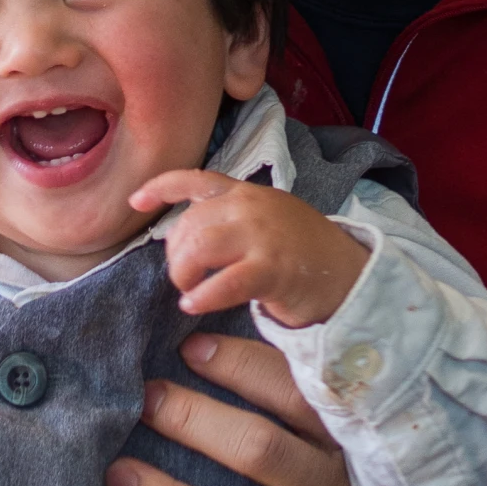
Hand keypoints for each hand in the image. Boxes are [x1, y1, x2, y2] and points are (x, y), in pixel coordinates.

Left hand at [106, 334, 486, 485]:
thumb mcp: (372, 459)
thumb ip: (321, 418)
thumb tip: (233, 353)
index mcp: (354, 452)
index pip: (298, 396)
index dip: (242, 367)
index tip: (191, 347)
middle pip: (260, 453)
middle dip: (193, 421)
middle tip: (145, 400)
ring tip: (119, 475)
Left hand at [130, 170, 366, 326]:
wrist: (351, 275)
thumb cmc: (303, 254)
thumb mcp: (265, 222)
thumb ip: (230, 220)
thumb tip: (186, 241)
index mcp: (246, 193)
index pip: (197, 180)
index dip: (162, 187)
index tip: (135, 200)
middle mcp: (251, 205)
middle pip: (189, 224)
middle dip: (175, 254)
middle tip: (183, 278)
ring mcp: (262, 234)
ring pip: (199, 247)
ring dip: (184, 273)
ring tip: (189, 292)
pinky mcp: (272, 267)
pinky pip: (225, 281)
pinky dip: (203, 295)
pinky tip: (193, 305)